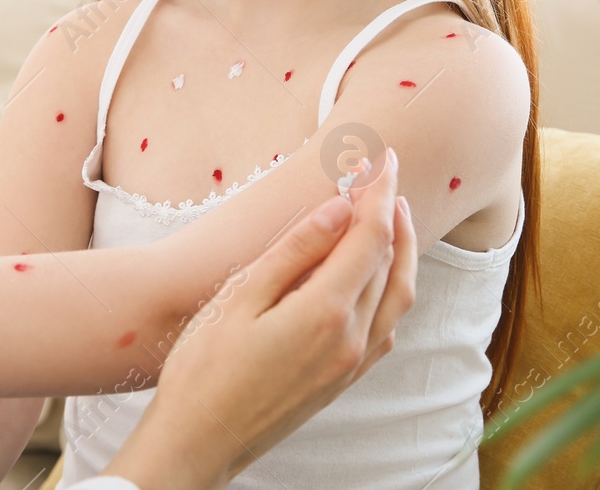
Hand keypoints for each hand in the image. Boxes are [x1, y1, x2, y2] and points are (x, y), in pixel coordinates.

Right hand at [103, 146, 416, 489]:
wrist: (198, 442)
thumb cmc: (204, 369)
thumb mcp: (241, 298)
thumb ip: (295, 251)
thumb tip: (338, 208)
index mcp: (326, 313)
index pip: (371, 236)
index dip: (379, 192)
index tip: (381, 157)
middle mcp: (352, 340)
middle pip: (391, 262)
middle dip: (392, 213)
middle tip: (384, 175)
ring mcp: (352, 365)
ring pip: (399, 296)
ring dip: (401, 250)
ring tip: (390, 214)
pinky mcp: (344, 381)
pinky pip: (387, 325)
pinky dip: (392, 288)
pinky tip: (375, 275)